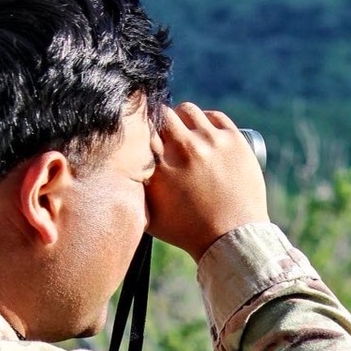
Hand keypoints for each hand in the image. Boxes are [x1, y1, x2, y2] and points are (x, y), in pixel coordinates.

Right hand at [145, 103, 268, 260]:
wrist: (230, 240)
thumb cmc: (187, 233)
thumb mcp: (149, 217)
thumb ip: (132, 192)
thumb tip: (117, 172)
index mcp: (159, 166)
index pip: (141, 128)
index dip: (141, 131)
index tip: (145, 138)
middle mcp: (183, 148)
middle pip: (162, 113)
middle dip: (160, 123)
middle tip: (166, 137)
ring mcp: (210, 142)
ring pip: (188, 110)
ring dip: (182, 119)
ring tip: (185, 134)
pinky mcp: (234, 141)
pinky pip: (215, 116)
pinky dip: (207, 121)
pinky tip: (205, 133)